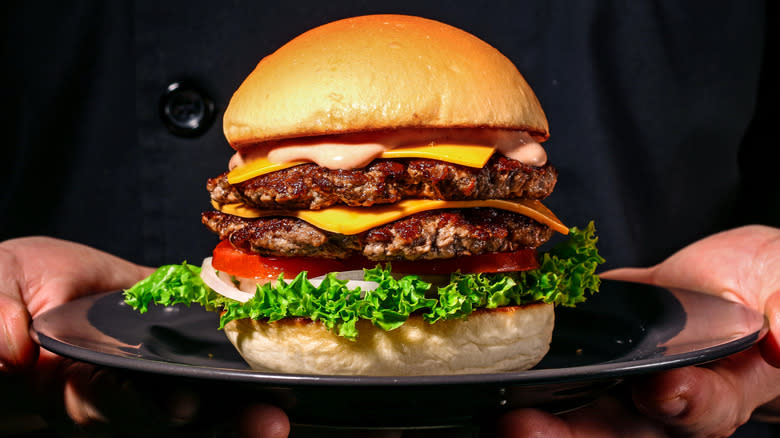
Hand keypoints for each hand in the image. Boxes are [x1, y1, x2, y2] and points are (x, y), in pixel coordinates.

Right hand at [0, 237, 289, 436]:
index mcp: (79, 388)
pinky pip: (214, 335)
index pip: (118, 405)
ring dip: (247, 396)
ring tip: (286, 404)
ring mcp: (160, 357)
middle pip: (178, 409)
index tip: (180, 405)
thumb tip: (10, 349)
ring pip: (206, 383)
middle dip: (222, 418)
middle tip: (269, 424)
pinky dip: (245, 341)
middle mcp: (128, 384)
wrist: (30, 285)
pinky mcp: (181, 323)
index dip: (147, 407)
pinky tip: (282, 343)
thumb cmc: (7, 297)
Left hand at [498, 225, 779, 436]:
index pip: (698, 410)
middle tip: (525, 427)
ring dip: (536, 411)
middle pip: (616, 429)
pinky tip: (495, 353)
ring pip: (576, 402)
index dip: (682, 405)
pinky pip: (559, 354)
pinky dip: (528, 358)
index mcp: (718, 390)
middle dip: (570, 433)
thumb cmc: (769, 291)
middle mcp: (660, 394)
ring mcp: (619, 371)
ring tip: (499, 413)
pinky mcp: (592, 341)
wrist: (738, 281)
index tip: (662, 389)